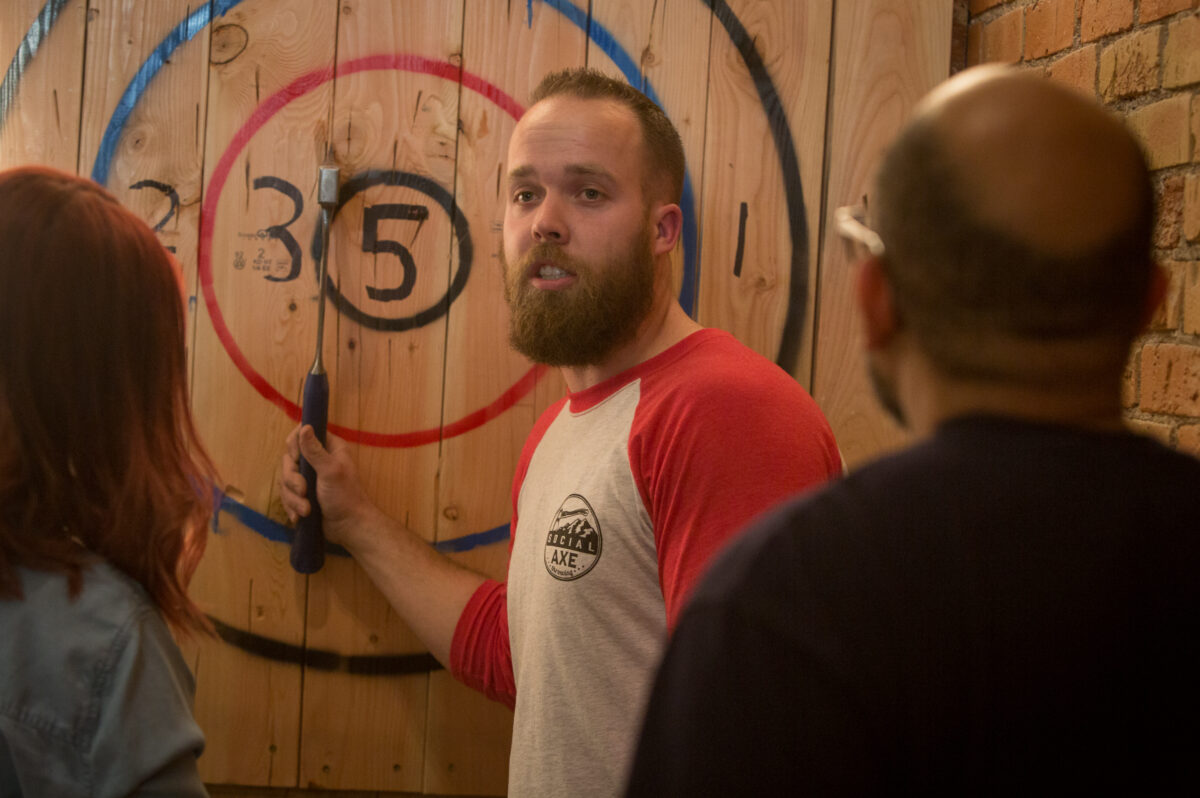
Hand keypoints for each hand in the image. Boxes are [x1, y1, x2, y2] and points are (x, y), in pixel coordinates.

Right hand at [279, 425, 375, 548]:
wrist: (349, 527)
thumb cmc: (345, 497)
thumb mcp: (331, 471)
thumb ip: (315, 451)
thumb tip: (305, 426)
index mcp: (329, 448)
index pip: (302, 434)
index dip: (294, 446)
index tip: (296, 459)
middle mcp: (318, 460)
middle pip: (289, 460)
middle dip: (293, 479)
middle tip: (304, 491)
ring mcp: (309, 478)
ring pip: (285, 480)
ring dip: (293, 497)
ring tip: (306, 510)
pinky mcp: (303, 494)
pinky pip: (287, 495)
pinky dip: (292, 506)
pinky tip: (300, 516)